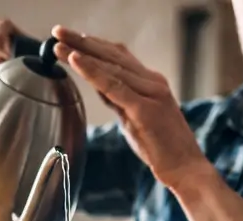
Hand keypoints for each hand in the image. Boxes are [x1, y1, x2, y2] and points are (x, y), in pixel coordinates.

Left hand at [52, 26, 212, 190]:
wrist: (185, 167)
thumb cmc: (161, 147)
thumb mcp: (135, 118)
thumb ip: (118, 100)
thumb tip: (97, 84)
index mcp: (152, 82)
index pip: (118, 56)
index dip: (93, 44)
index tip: (70, 37)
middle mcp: (153, 82)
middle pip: (112, 55)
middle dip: (82, 41)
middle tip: (57, 31)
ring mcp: (150, 94)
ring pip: (110, 67)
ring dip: (81, 52)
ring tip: (58, 43)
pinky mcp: (145, 110)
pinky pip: (113, 86)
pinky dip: (93, 71)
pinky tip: (76, 60)